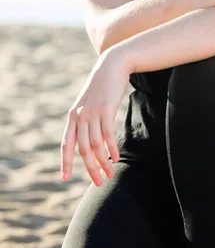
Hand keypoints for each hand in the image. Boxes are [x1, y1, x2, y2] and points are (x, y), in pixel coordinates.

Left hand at [60, 49, 129, 185]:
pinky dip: (112, 149)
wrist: (112, 65)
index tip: (66, 178)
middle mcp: (80, 116)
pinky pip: (108, 135)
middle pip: (83, 149)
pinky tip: (116, 157)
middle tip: (98, 182)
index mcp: (73, 116)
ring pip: (96, 145)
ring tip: (110, 173)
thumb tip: (91, 141)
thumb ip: (86, 120)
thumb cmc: (102, 87)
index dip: (65, 162)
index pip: (66, 144)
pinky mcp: (107, 109)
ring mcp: (93, 112)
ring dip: (103, 162)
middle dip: (90, 168)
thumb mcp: (89, 103)